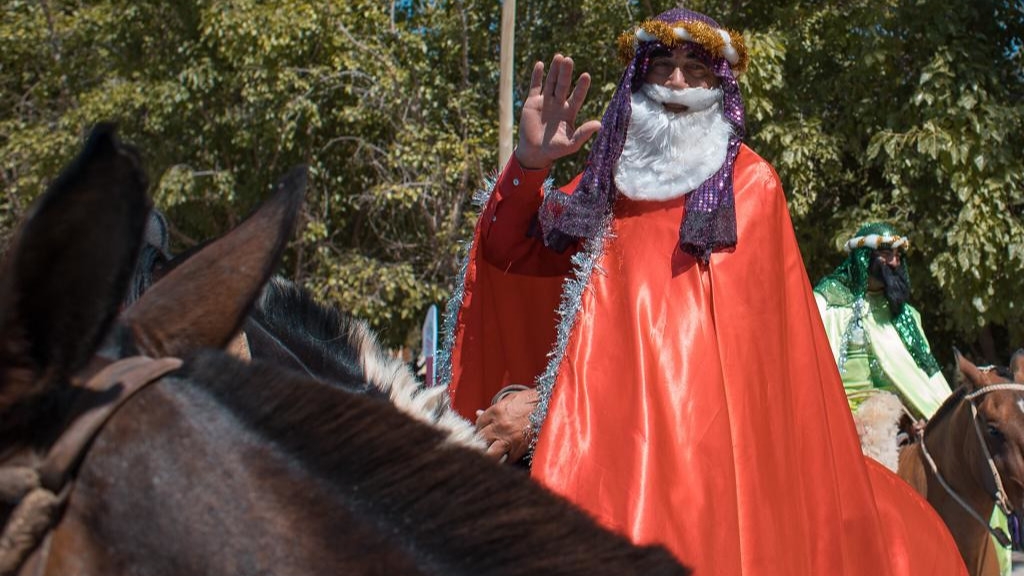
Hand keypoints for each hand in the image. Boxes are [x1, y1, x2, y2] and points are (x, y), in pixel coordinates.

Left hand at [476, 388, 538, 462]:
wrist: (551, 406)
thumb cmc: (533, 401)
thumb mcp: (511, 399)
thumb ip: (494, 408)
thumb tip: (478, 413)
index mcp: (496, 411)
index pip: (478, 423)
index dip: (480, 428)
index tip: (483, 431)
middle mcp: (499, 425)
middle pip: (481, 438)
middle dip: (482, 441)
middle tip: (486, 443)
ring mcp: (508, 438)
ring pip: (489, 453)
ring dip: (489, 454)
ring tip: (491, 455)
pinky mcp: (519, 448)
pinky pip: (506, 459)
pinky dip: (506, 459)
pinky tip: (507, 456)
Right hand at [515, 54, 601, 169]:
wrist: (535, 152)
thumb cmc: (555, 150)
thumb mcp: (571, 144)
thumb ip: (583, 134)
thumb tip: (599, 124)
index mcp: (569, 112)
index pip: (577, 96)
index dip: (581, 87)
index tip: (586, 76)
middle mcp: (559, 104)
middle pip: (563, 85)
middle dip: (565, 73)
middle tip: (569, 60)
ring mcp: (545, 102)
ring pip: (550, 82)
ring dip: (554, 70)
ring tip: (559, 57)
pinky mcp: (532, 102)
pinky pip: (535, 87)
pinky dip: (536, 76)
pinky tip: (540, 64)